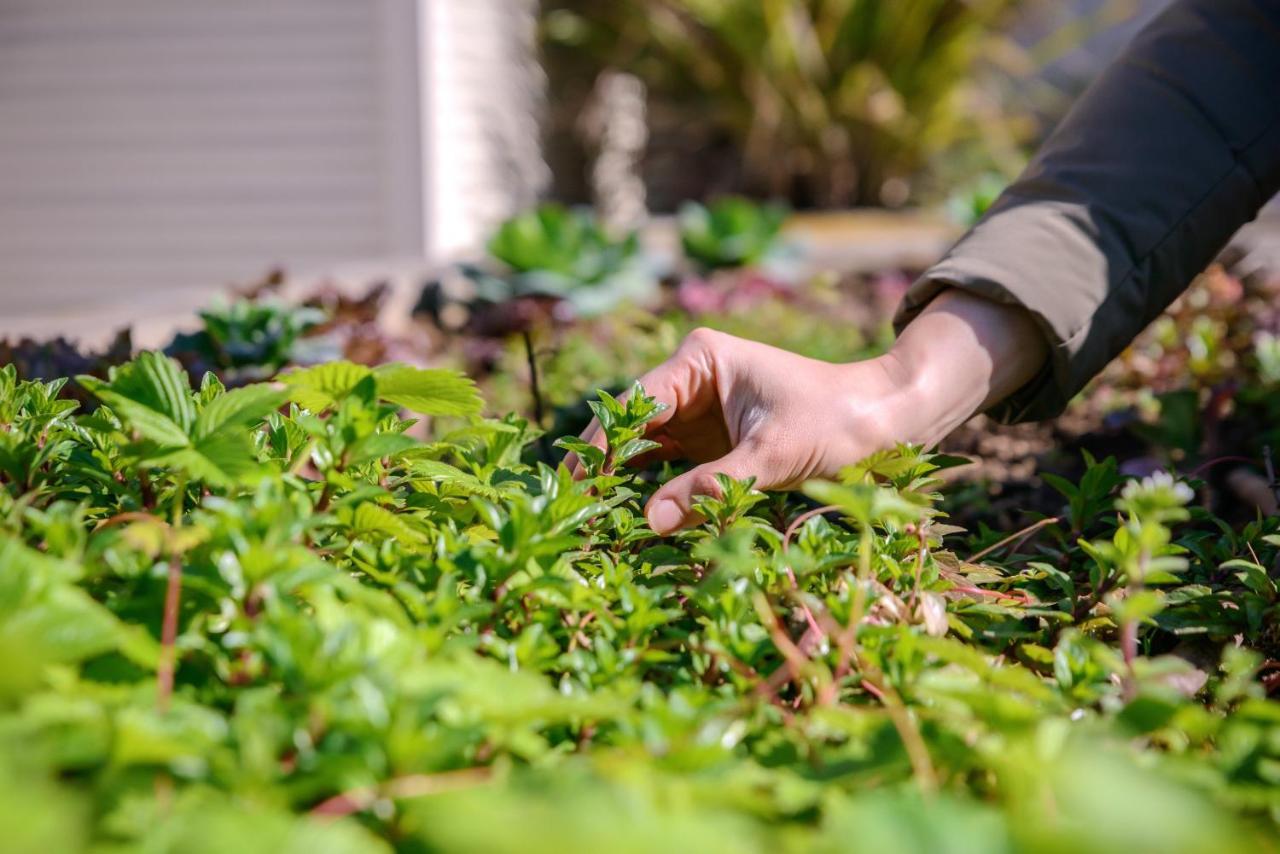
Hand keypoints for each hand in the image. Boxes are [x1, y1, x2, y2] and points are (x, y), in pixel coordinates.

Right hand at [574, 289, 1047, 533]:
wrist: (888, 422)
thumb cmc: (837, 422)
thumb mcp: (773, 455)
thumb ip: (712, 487)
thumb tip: (649, 521)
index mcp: (699, 361)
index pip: (634, 404)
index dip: (600, 445)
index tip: (574, 485)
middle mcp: (691, 382)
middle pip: (631, 427)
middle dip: (602, 467)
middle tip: (569, 511)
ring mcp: (699, 415)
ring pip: (644, 452)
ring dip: (622, 485)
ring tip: (587, 523)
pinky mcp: (712, 445)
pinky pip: (669, 470)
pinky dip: (652, 494)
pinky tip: (627, 523)